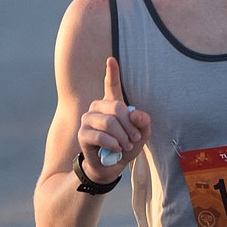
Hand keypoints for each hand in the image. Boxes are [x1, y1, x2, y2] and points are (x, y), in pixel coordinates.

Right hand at [77, 57, 149, 177]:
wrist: (111, 167)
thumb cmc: (125, 147)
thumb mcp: (141, 135)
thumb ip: (143, 123)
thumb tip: (135, 113)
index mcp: (112, 104)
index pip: (112, 85)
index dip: (112, 72)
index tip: (111, 59)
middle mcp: (97, 108)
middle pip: (117, 107)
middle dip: (130, 125)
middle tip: (135, 138)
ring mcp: (88, 119)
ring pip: (109, 122)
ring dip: (122, 136)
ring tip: (126, 146)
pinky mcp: (82, 134)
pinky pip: (100, 135)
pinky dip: (113, 143)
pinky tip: (116, 149)